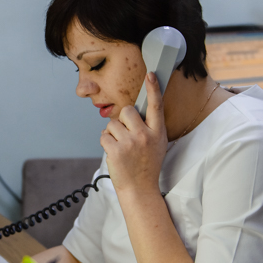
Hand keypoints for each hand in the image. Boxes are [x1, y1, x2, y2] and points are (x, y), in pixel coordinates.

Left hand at [101, 71, 166, 196]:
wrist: (140, 189)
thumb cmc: (147, 165)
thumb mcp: (158, 144)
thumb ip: (150, 127)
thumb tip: (134, 110)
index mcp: (158, 132)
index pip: (157, 106)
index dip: (154, 89)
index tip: (151, 74)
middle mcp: (145, 135)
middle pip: (127, 110)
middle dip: (122, 120)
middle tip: (127, 135)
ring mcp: (130, 143)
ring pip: (112, 123)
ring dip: (113, 133)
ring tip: (122, 147)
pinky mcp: (115, 151)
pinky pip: (104, 135)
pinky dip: (106, 142)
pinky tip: (114, 152)